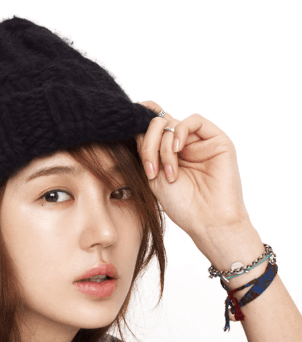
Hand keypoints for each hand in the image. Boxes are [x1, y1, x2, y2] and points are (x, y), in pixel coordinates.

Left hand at [134, 101, 251, 240]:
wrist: (207, 221)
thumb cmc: (181, 205)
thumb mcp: (154, 176)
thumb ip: (145, 151)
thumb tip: (134, 127)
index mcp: (167, 154)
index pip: (150, 130)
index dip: (138, 126)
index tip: (124, 131)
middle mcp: (183, 145)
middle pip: (157, 124)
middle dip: (148, 144)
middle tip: (150, 169)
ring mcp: (199, 141)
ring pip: (171, 123)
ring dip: (163, 147)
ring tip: (168, 172)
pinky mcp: (217, 139)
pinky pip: (193, 120)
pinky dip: (179, 132)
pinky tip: (177, 150)